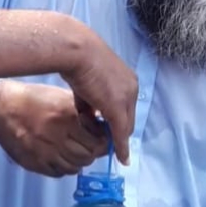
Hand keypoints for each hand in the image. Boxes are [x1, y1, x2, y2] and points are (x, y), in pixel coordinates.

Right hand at [0, 81, 109, 176]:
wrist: (1, 109)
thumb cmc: (34, 100)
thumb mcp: (61, 97)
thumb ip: (83, 111)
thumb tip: (104, 126)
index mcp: (66, 116)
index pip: (97, 141)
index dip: (102, 142)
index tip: (101, 140)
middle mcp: (57, 136)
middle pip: (88, 156)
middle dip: (92, 153)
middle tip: (89, 147)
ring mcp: (45, 152)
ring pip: (75, 168)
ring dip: (78, 161)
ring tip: (74, 151)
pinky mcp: (34, 163)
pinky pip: (59, 173)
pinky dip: (64, 167)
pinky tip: (60, 156)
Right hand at [55, 25, 137, 164]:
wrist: (75, 49)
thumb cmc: (75, 59)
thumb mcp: (86, 82)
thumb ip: (90, 100)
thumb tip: (88, 115)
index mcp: (126, 79)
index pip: (125, 107)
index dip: (115, 121)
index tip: (105, 130)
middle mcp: (131, 87)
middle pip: (127, 118)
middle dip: (116, 132)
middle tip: (104, 142)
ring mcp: (126, 97)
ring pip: (124, 126)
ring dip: (115, 138)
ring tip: (102, 146)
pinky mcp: (117, 107)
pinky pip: (120, 132)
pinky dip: (120, 146)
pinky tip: (120, 157)